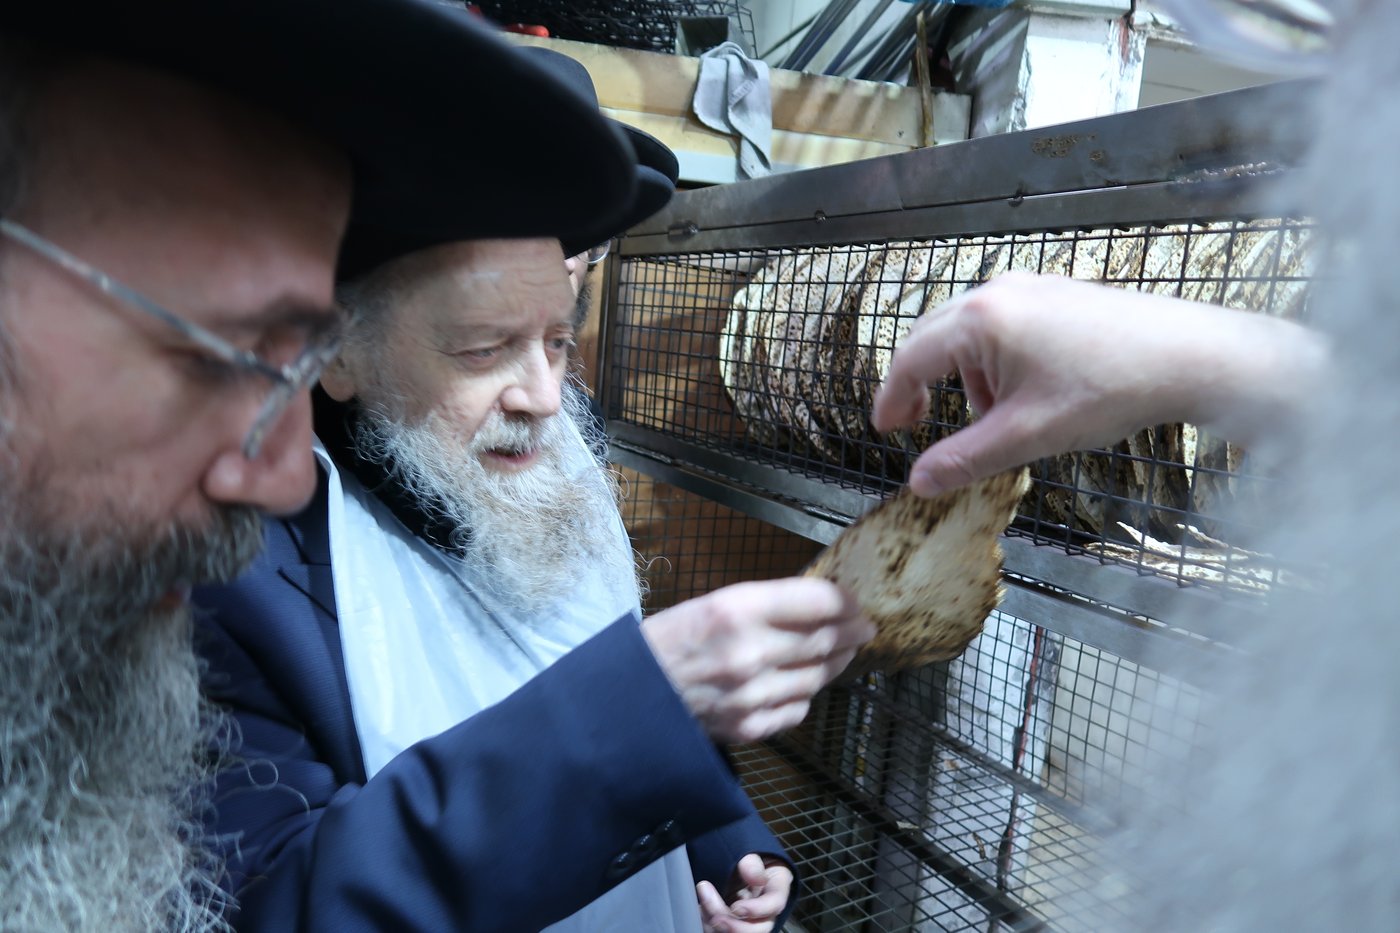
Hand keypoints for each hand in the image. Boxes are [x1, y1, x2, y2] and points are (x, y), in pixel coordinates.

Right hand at [641, 578, 874, 743]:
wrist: (629, 694)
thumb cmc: (668, 640)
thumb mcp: (712, 603)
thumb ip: (764, 605)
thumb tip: (816, 608)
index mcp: (737, 610)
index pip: (818, 603)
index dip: (846, 602)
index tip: (855, 602)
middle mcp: (751, 653)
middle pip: (825, 640)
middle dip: (852, 631)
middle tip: (865, 627)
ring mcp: (753, 695)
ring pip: (818, 676)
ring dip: (838, 661)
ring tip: (844, 651)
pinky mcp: (750, 727)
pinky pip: (798, 708)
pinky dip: (807, 693)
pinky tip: (805, 682)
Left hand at [696, 853, 793, 932]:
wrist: (728, 858)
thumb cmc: (742, 854)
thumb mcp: (748, 852)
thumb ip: (752, 863)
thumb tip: (757, 879)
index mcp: (776, 888)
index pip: (775, 904)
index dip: (757, 910)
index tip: (736, 907)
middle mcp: (766, 909)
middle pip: (759, 929)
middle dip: (735, 926)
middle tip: (714, 917)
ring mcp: (749, 918)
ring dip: (718, 925)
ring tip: (702, 906)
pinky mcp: (731, 922)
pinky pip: (721, 930)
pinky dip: (709, 924)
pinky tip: (700, 910)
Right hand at [871, 272, 1327, 496]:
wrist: (1190, 357)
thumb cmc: (1109, 390)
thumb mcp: (1026, 436)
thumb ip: (965, 459)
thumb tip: (920, 482)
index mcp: (980, 321)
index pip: (910, 359)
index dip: (890, 398)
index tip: (885, 429)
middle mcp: (997, 292)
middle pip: (932, 337)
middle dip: (920, 383)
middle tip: (913, 423)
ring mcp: (1029, 287)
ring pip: (967, 331)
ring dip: (964, 375)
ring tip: (991, 420)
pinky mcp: (1056, 293)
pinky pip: (1002, 324)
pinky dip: (994, 359)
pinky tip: (1023, 393)